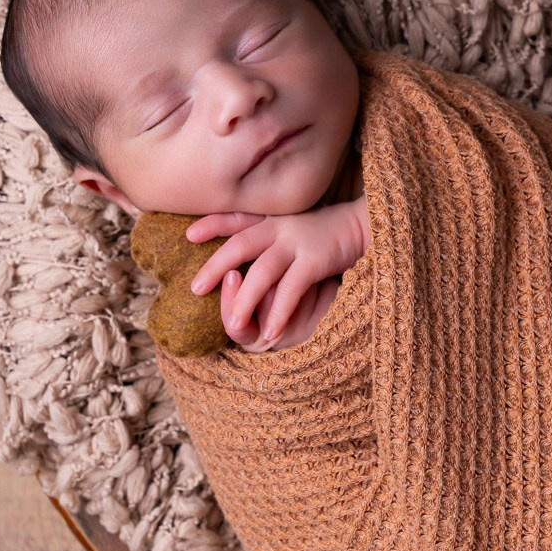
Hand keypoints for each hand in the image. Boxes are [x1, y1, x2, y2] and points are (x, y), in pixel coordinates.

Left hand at [185, 198, 368, 349]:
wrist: (363, 226)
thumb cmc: (326, 232)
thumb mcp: (293, 226)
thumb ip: (272, 235)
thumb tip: (246, 257)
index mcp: (272, 220)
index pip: (236, 218)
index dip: (211, 225)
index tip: (189, 236)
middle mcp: (279, 228)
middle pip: (239, 245)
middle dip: (215, 266)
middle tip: (195, 288)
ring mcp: (297, 243)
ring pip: (262, 272)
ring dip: (245, 299)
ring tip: (232, 323)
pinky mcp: (315, 260)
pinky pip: (292, 288)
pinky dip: (280, 311)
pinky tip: (271, 332)